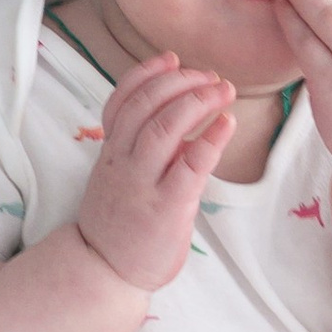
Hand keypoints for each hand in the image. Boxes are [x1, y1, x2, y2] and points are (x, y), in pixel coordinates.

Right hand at [73, 52, 235, 292]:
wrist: (104, 272)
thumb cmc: (122, 223)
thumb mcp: (121, 177)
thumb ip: (142, 147)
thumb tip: (182, 115)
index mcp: (111, 152)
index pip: (121, 101)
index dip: (146, 75)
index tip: (171, 59)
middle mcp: (122, 163)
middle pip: (144, 107)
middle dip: (179, 83)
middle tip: (210, 75)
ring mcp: (142, 185)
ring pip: (162, 129)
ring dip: (196, 102)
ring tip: (223, 90)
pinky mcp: (166, 208)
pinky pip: (189, 167)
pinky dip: (209, 140)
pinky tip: (227, 124)